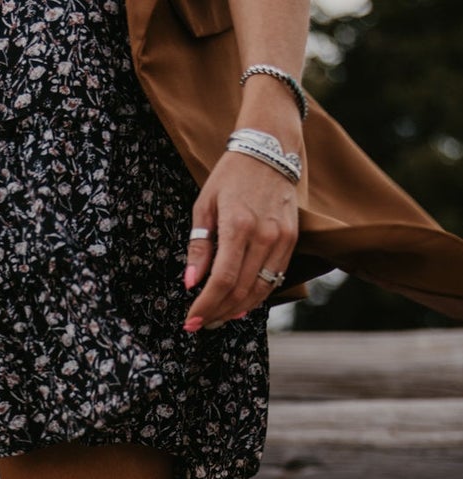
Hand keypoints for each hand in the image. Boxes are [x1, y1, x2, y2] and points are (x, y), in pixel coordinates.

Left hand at [182, 149, 298, 330]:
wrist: (269, 150)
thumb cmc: (231, 176)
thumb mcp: (204, 206)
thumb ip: (199, 248)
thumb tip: (190, 283)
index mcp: (238, 225)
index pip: (222, 280)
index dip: (205, 306)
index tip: (191, 321)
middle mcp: (264, 235)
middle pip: (240, 291)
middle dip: (217, 313)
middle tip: (200, 324)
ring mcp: (281, 239)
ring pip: (259, 291)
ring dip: (236, 310)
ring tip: (217, 318)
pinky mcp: (292, 240)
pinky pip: (274, 279)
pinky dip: (256, 297)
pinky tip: (240, 305)